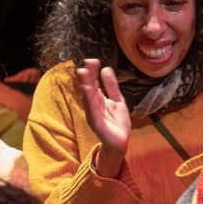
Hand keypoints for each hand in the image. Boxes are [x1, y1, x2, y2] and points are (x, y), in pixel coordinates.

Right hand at [76, 59, 130, 176]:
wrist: (120, 142)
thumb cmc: (117, 122)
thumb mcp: (117, 100)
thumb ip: (112, 86)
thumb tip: (106, 68)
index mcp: (98, 99)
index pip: (94, 83)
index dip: (93, 72)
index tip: (92, 60)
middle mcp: (93, 105)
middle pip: (89, 88)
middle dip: (87, 76)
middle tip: (86, 62)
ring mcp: (93, 114)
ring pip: (88, 97)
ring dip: (85, 85)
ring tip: (83, 73)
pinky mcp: (96, 123)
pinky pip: (92, 110)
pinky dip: (89, 100)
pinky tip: (87, 90)